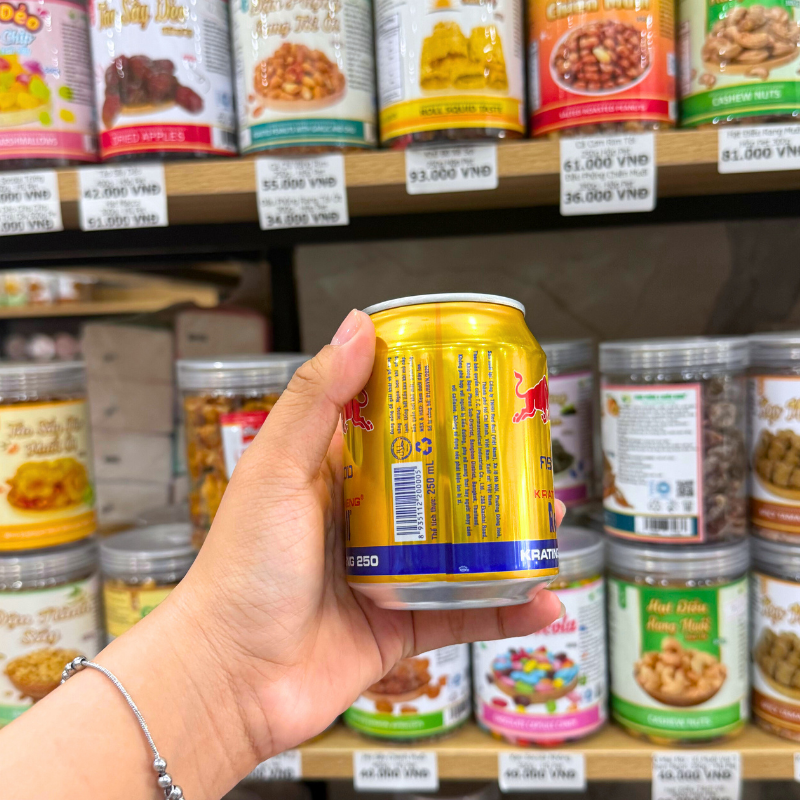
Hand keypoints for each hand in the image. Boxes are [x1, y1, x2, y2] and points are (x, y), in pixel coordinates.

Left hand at [179, 308, 563, 757]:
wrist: (229, 680)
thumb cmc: (241, 571)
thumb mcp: (277, 470)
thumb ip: (317, 400)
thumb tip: (357, 327)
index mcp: (334, 475)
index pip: (396, 426)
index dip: (439, 404)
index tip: (483, 386)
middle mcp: (364, 521)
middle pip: (440, 486)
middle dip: (489, 473)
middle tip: (532, 456)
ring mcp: (388, 573)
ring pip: (462, 547)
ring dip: (508, 536)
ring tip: (549, 520)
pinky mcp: (402, 625)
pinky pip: (465, 613)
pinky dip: (506, 608)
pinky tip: (544, 599)